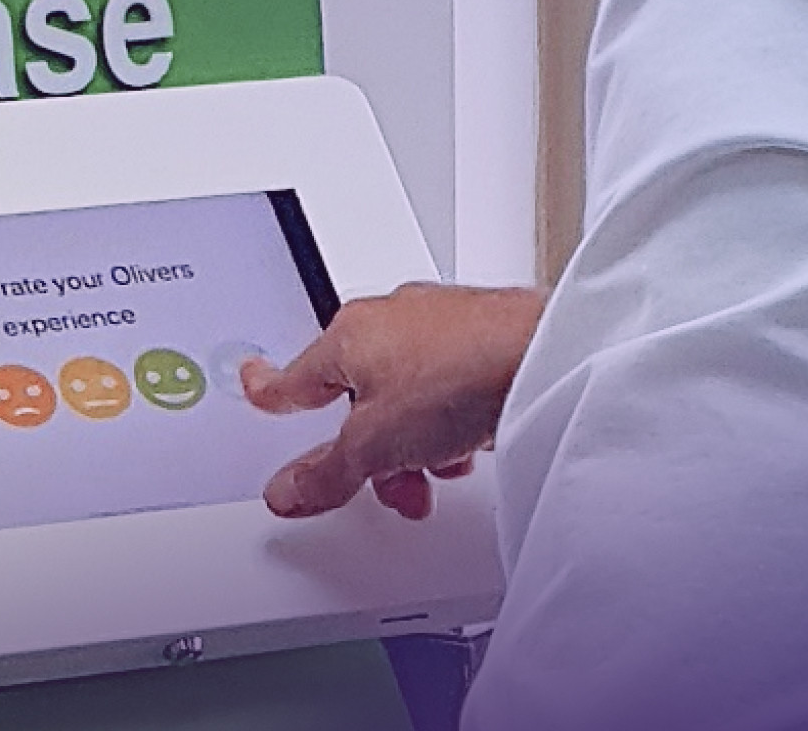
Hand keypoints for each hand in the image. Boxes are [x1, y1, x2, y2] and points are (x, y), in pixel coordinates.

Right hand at [243, 283, 545, 519]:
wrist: (551, 356)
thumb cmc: (462, 373)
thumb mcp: (376, 444)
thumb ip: (328, 472)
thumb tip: (291, 489)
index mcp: (350, 334)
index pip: (295, 373)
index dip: (271, 391)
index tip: (256, 388)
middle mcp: (393, 319)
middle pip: (359, 395)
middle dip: (369, 449)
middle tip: (383, 483)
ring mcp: (442, 324)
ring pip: (408, 394)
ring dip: (415, 442)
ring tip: (438, 473)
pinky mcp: (487, 336)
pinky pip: (451, 385)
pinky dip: (453, 419)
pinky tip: (471, 445)